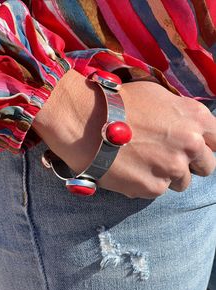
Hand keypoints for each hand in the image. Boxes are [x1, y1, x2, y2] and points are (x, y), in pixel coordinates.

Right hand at [32, 70, 215, 197]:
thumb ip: (183, 114)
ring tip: (143, 162)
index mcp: (196, 119)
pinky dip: (146, 182)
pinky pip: (157, 190)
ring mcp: (173, 168)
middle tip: (167, 158)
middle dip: (190, 164)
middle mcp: (190, 145)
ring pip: (182, 182)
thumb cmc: (121, 103)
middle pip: (207, 167)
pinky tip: (129, 168)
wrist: (88, 120)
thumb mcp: (160, 96)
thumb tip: (191, 129)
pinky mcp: (153, 187)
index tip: (195, 150)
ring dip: (167, 175)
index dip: (206, 147)